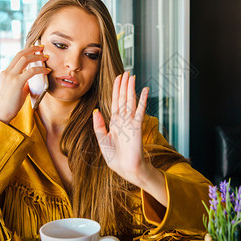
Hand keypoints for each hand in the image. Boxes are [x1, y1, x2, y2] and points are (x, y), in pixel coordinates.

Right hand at [0, 45, 49, 123]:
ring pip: (25, 59)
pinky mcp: (16, 82)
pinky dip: (40, 69)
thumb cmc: (12, 102)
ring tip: (46, 57)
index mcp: (6, 72)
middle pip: (20, 54)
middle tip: (42, 48)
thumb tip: (36, 74)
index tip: (36, 48)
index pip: (17, 56)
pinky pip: (31, 71)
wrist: (4, 112)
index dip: (27, 51)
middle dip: (32, 49)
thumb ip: (25, 80)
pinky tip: (47, 71)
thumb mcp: (19, 87)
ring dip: (37, 57)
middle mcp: (7, 72)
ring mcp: (11, 76)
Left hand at [93, 72, 154, 186]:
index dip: (116, 90)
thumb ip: (99, 125)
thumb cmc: (115, 157)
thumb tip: (95, 110)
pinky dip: (143, 100)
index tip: (118, 79)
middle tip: (126, 72)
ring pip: (131, 101)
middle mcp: (123, 120)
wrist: (126, 168)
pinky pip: (140, 110)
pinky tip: (145, 90)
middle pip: (123, 98)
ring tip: (132, 77)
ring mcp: (131, 122)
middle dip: (124, 85)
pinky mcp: (137, 126)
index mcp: (115, 122)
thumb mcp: (102, 140)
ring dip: (131, 89)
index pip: (115, 102)